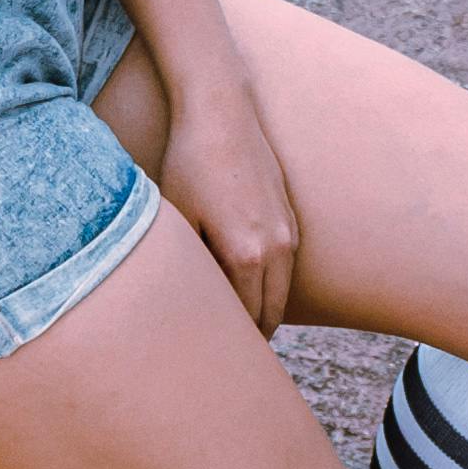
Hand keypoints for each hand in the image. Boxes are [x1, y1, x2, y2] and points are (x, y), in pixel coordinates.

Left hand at [158, 77, 300, 333]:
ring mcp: (289, 231)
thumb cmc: (190, 163)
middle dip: (249, 336)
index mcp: (248, 256)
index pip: (245, 320)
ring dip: (262, 310)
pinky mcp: (290, 215)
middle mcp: (278, 248)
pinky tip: (245, 286)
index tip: (210, 358)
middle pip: (270, 313)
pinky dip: (269, 284)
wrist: (221, 111)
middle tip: (223, 353)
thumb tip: (187, 306)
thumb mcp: (178, 219)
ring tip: (234, 326)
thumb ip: (190, 267)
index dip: (228, 342)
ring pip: (281, 292)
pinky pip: (285, 266)